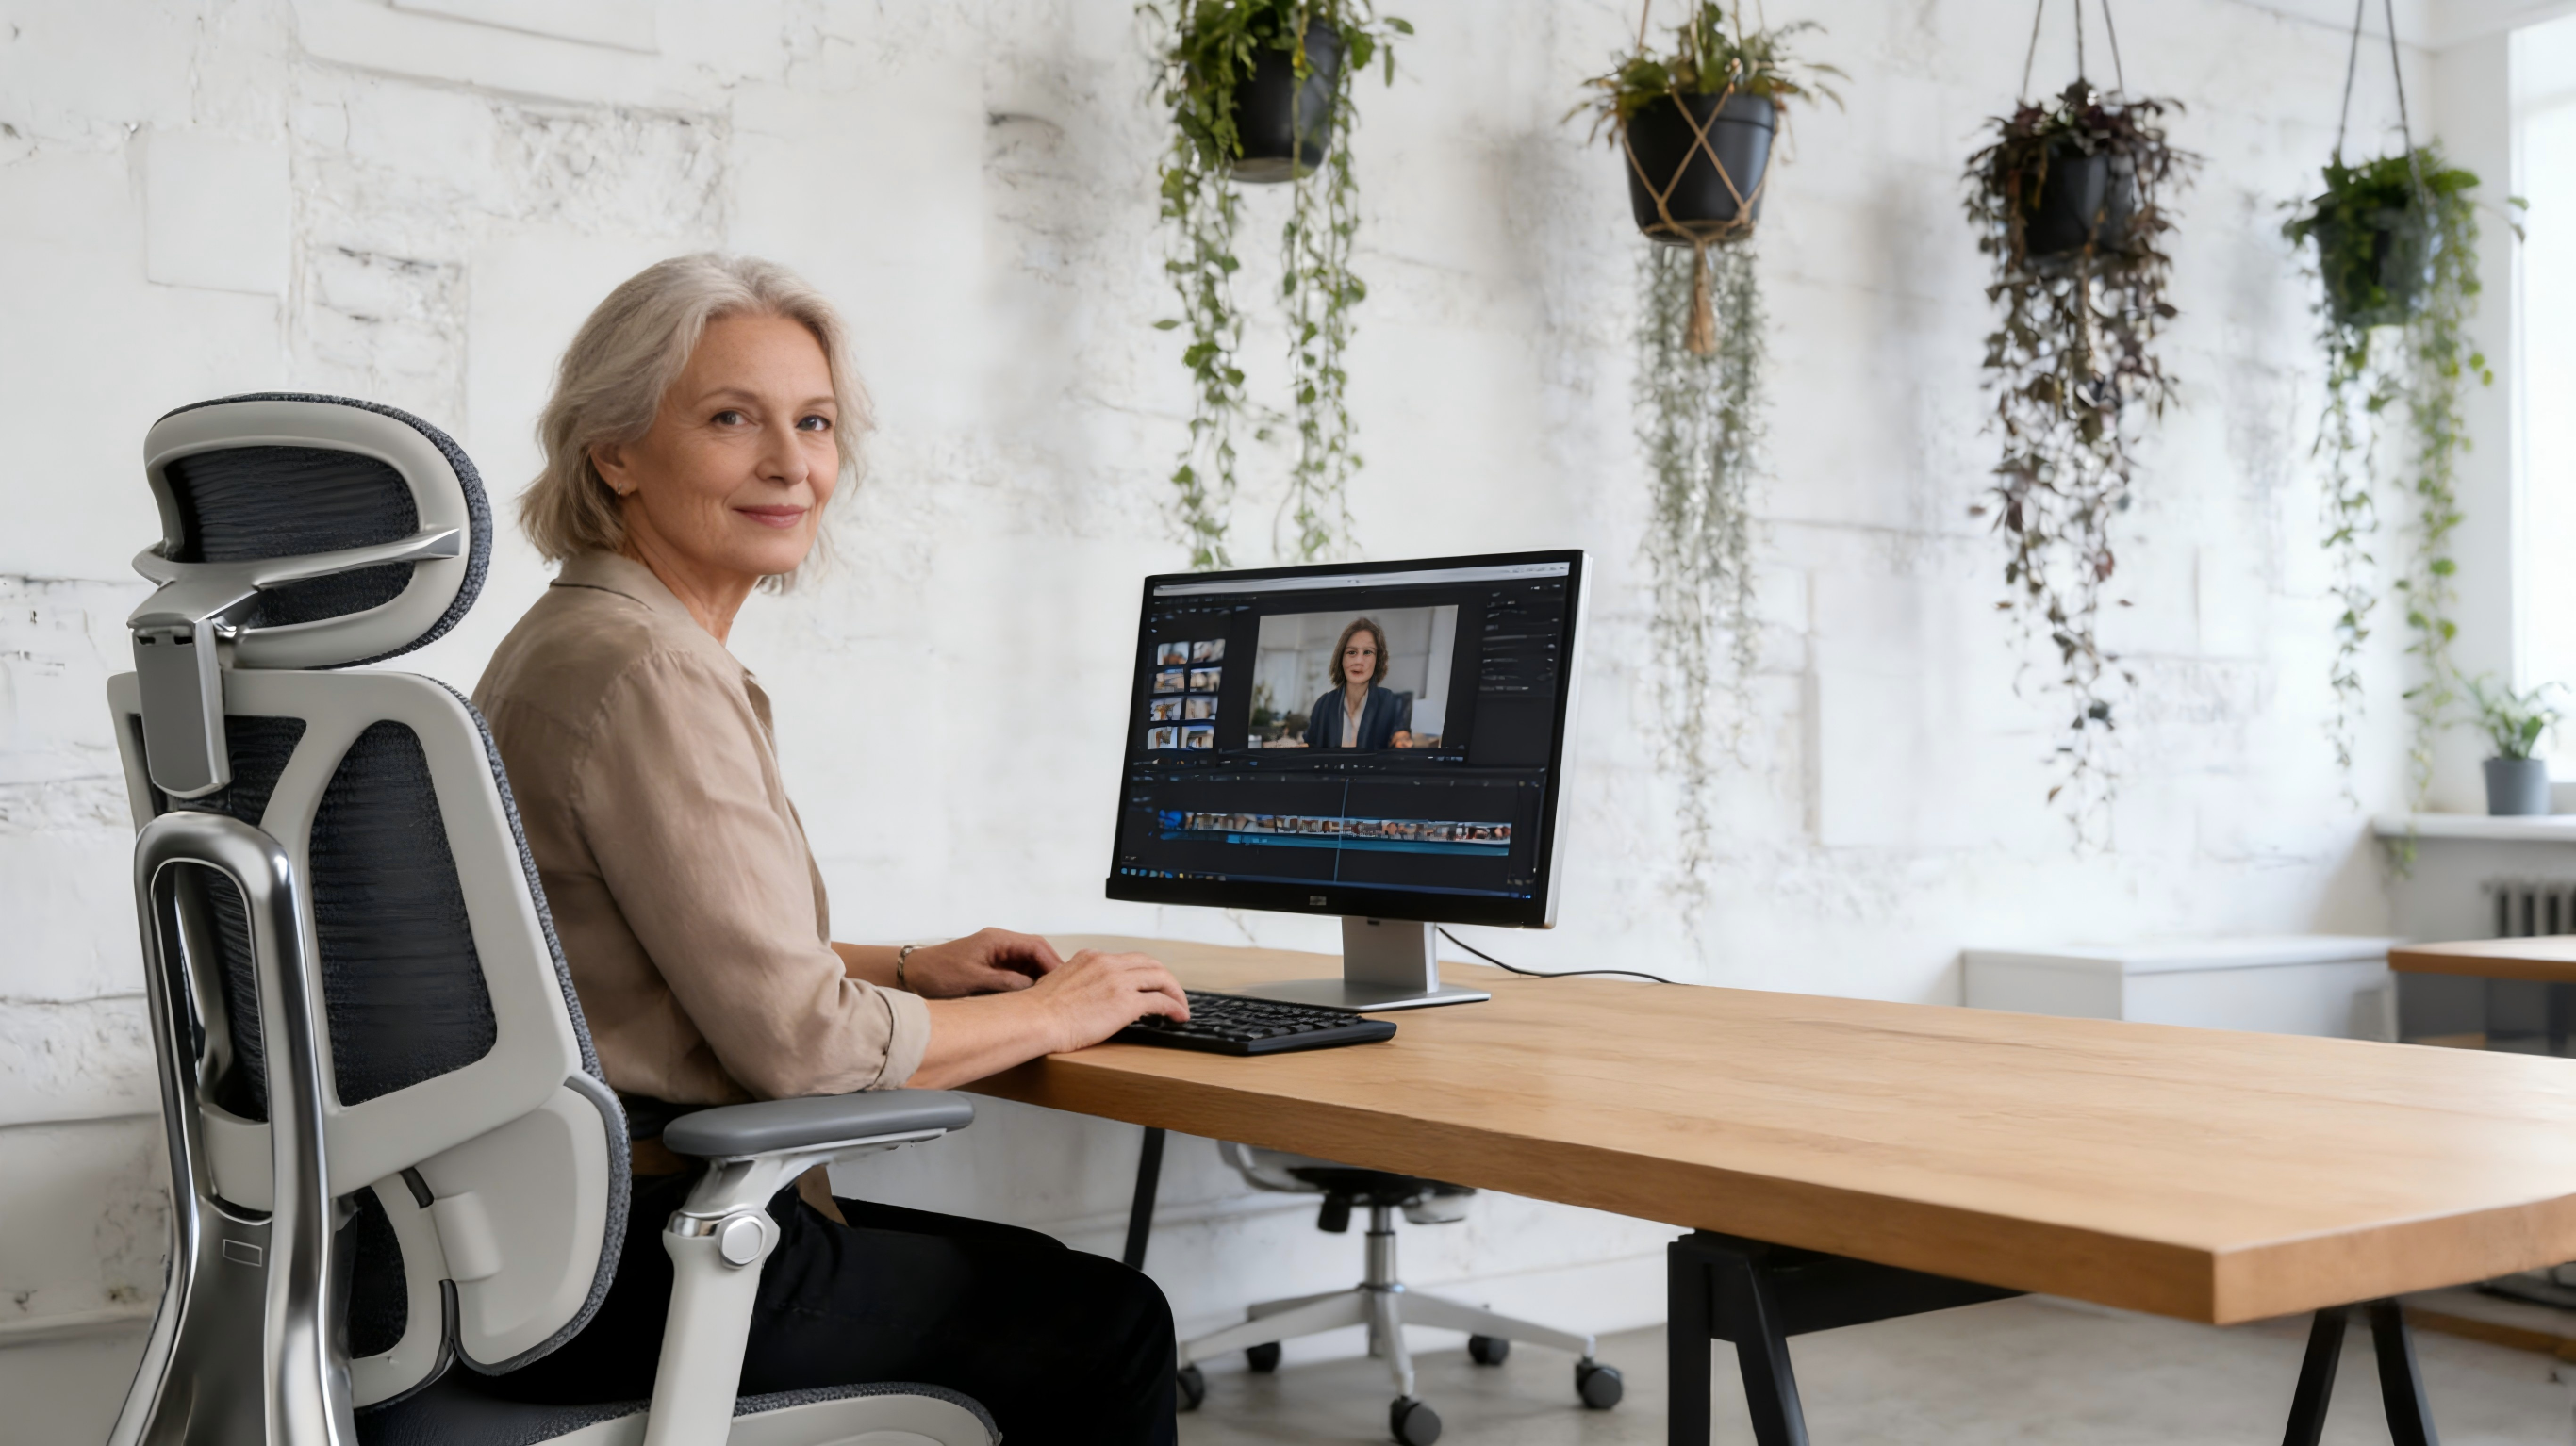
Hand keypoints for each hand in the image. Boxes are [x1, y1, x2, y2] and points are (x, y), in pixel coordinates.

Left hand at [899, 928, 1063, 998]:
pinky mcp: (991, 966)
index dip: (1053, 963)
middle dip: (1050, 970)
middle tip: (1062, 993)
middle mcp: (1000, 942)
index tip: (1063, 982)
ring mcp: (996, 954)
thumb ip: (1006, 982)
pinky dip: (1027, 983)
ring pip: (1029, 963)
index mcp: (997, 939)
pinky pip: (1017, 971)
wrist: (912, 974)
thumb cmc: (939, 974)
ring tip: (1050, 998)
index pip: (1036, 946)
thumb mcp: (974, 979)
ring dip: (1040, 978)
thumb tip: (1034, 987)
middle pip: (1036, 952)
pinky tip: (1031, 998)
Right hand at [1023, 949, 1188, 1052]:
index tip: (1148, 984)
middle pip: (1149, 964)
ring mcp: (1119, 981)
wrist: (1036, 1018)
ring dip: (1175, 992)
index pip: (1127, 960)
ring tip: (1181, 1006)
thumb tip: (1078, 994)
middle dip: (1165, 978)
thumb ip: (1074, 982)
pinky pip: (1161, 1001)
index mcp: (1091, 958)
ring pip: (1160, 978)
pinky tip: (1178, 1016)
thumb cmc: (1038, 1009)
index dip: (1142, 972)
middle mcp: (1108, 964)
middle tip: (1172, 993)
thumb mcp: (1056, 982)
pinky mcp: (1126, 1002)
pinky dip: (1174, 1007)